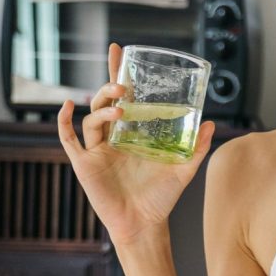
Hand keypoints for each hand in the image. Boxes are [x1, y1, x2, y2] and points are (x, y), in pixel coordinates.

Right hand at [56, 42, 215, 245]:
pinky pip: (69, 140)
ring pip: (91, 118)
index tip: (120, 50)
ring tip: (120, 108)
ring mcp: (96, 150)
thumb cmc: (161, 198)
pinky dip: (64, 122)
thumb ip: (196, 147)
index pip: (123, 97)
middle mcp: (112, 138)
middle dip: (109, 85)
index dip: (119, 73)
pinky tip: (68, 107)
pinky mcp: (85, 164)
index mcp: (131, 134)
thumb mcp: (183, 168)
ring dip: (102, 108)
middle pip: (103, 101)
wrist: (145, 224)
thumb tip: (211, 123)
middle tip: (121, 81)